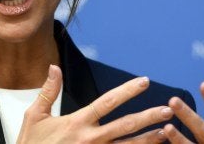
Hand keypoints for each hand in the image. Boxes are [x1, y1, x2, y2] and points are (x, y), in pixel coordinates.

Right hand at [17, 65, 171, 143]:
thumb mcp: (34, 116)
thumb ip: (48, 91)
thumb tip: (54, 67)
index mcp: (77, 122)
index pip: (107, 102)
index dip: (127, 91)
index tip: (144, 82)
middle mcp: (90, 139)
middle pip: (125, 126)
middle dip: (148, 117)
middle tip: (168, 110)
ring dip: (149, 140)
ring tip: (168, 133)